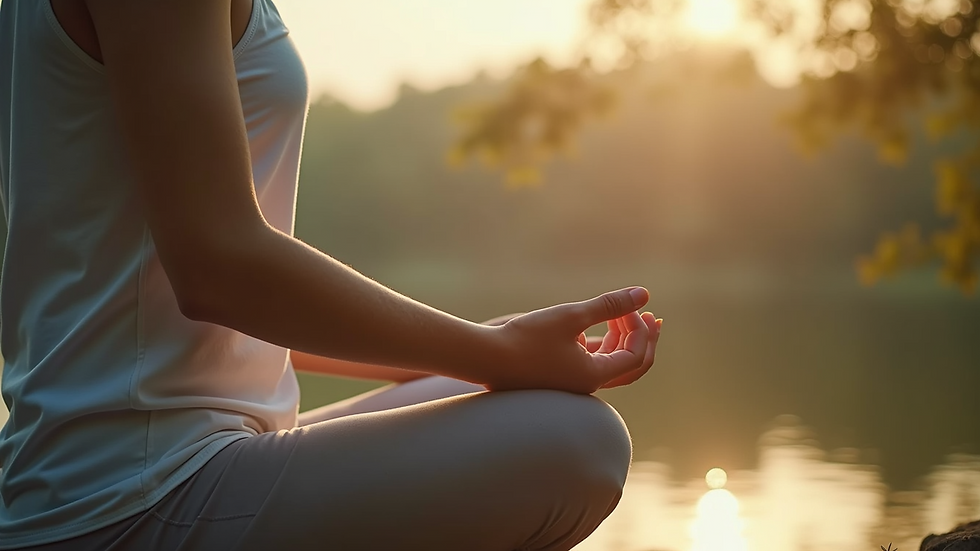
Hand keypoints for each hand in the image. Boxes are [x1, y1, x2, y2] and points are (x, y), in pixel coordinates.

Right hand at [483, 287, 659, 393]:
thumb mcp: (571, 316)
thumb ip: (609, 305)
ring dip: (622, 340)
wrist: (484, 357)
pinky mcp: (559, 376)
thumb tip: (644, 294)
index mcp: (594, 376)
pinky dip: (601, 345)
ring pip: (611, 365)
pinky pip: (591, 363)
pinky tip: (596, 328)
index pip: (635, 355)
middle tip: (651, 317)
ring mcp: (572, 383)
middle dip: (644, 340)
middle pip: (631, 366)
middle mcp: (587, 385)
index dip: (640, 329)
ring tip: (624, 317)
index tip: (629, 306)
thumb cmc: (526, 337)